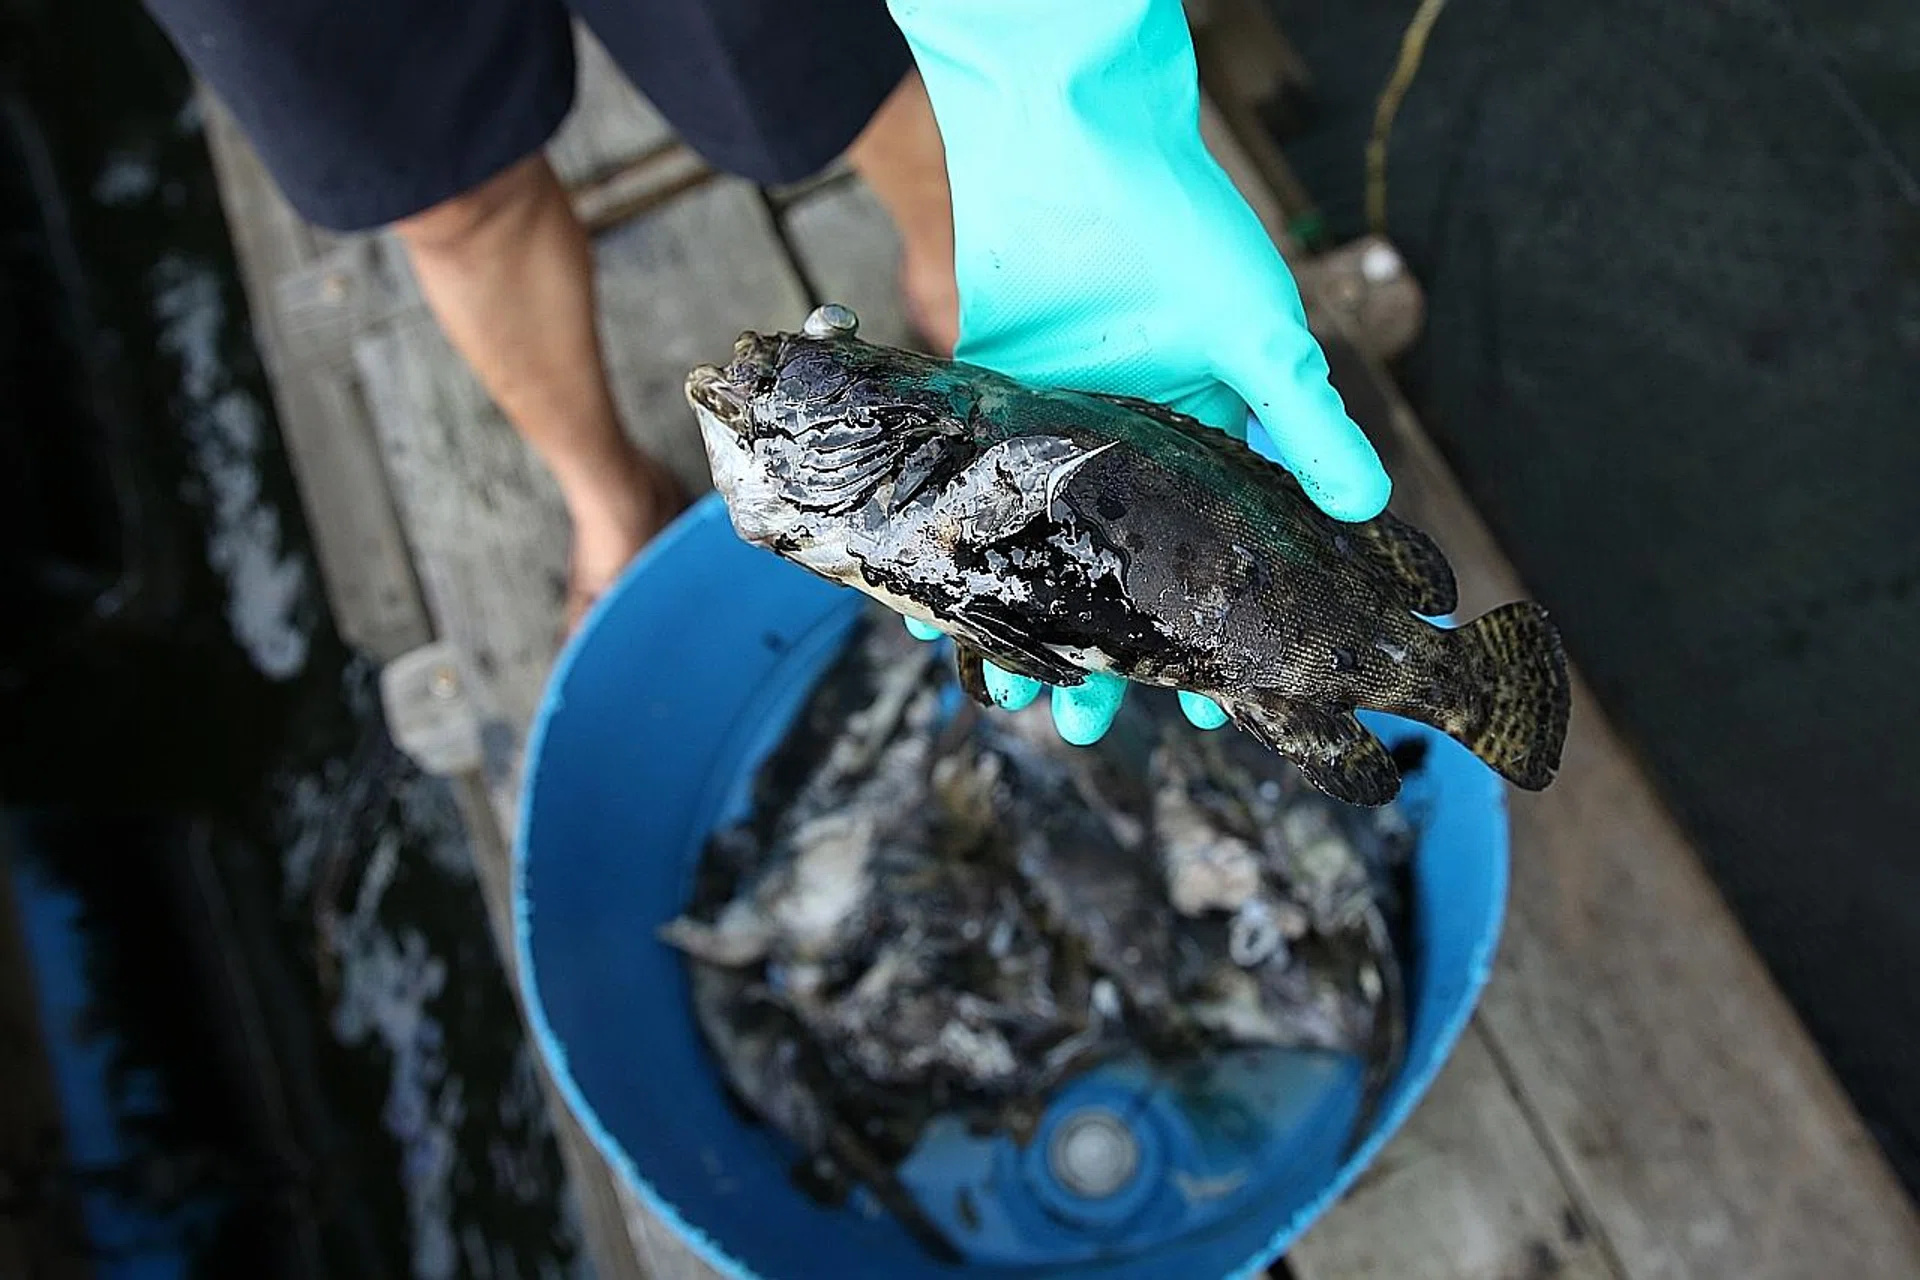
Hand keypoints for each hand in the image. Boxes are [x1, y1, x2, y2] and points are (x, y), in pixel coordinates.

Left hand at [885, 0, 1390, 743]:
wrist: (1072, 148)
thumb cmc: (1179, 232)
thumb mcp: (1258, 331)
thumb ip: (1305, 421)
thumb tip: (1371, 512)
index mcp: (1202, 445)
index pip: (1214, 562)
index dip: (1215, 635)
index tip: (1213, 712)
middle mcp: (1125, 457)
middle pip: (1115, 578)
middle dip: (1105, 658)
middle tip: (1086, 731)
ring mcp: (1051, 442)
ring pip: (1034, 556)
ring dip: (1021, 625)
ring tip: (1006, 695)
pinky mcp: (986, 417)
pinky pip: (965, 507)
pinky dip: (947, 557)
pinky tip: (931, 616)